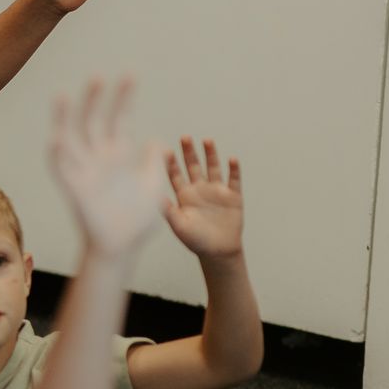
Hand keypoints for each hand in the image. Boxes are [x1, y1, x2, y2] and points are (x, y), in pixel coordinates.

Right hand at [49, 78, 166, 258]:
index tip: (130, 76)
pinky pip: (61, 169)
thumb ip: (153, 162)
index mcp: (120, 156)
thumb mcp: (153, 185)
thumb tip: (156, 141)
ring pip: (71, 138)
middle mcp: (100, 159)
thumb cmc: (138, 219)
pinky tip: (57, 137)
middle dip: (96, 100)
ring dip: (66, 118)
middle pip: (94, 122)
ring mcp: (84, 172)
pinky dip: (58, 154)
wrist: (123, 246)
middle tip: (98, 76)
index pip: (120, 120)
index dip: (124, 99)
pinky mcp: (74, 188)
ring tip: (65, 95)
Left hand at [163, 137, 244, 261]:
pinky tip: (231, 159)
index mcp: (184, 195)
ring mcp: (216, 191)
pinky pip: (234, 180)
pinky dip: (234, 170)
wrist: (218, 251)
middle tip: (185, 137)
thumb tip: (154, 197)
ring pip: (213, 168)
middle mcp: (199, 189)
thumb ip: (167, 210)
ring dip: (211, 155)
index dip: (171, 163)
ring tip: (207, 141)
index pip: (175, 175)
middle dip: (189, 152)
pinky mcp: (233, 196)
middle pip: (193, 166)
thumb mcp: (178, 225)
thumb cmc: (195, 240)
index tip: (165, 151)